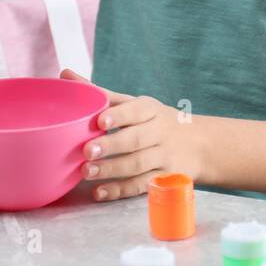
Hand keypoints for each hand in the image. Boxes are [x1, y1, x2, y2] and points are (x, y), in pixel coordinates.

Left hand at [60, 68, 204, 201]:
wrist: (200, 145)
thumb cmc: (154, 121)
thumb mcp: (134, 104)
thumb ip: (101, 94)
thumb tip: (64, 74)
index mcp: (150, 110)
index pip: (136, 110)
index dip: (119, 115)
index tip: (100, 120)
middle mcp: (159, 132)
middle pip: (136, 139)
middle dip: (112, 145)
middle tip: (87, 151)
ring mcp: (164, 157)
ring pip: (138, 164)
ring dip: (112, 170)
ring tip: (86, 172)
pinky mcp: (164, 179)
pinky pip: (142, 185)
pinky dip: (120, 190)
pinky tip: (100, 192)